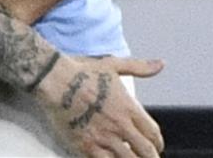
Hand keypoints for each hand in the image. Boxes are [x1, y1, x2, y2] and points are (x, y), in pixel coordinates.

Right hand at [35, 54, 163, 156]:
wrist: (53, 78)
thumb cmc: (80, 71)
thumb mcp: (112, 65)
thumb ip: (139, 67)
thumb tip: (160, 64)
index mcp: (128, 107)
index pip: (153, 133)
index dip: (158, 143)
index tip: (156, 146)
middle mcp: (119, 125)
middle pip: (146, 151)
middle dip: (151, 157)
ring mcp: (103, 137)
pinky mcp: (86, 145)